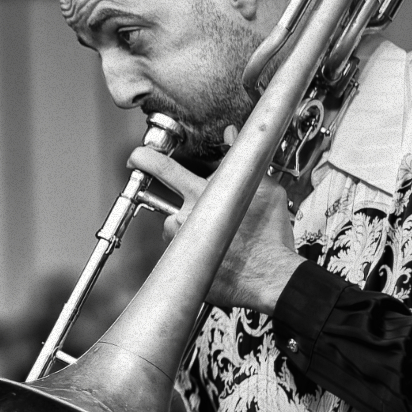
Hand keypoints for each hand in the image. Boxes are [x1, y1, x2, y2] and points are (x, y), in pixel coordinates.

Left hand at [128, 126, 304, 313]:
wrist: (273, 276)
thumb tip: (232, 134)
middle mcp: (186, 218)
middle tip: (141, 173)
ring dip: (181, 225)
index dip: (145, 158)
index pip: (165, 169)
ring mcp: (183, 243)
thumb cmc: (270, 235)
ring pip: (171, 228)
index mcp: (203, 195)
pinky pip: (181, 252)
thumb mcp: (265, 189)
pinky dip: (192, 249)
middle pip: (156, 198)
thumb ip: (243, 160)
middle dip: (146, 185)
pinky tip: (213, 250)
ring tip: (207, 230)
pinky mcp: (186, 266)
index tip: (138, 155)